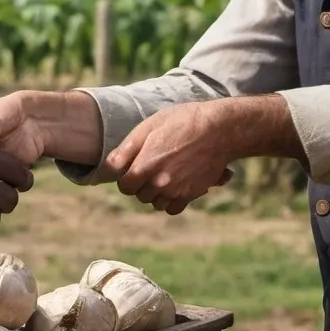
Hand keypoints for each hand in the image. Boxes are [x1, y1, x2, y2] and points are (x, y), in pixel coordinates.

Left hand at [106, 103, 233, 213]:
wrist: (219, 129)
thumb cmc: (181, 122)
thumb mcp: (149, 127)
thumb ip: (126, 150)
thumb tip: (110, 167)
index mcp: (145, 166)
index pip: (124, 186)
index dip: (126, 176)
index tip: (133, 167)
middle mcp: (160, 183)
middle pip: (139, 195)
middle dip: (140, 184)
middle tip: (150, 166)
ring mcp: (177, 191)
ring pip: (155, 203)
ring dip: (155, 193)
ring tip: (163, 173)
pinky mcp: (192, 194)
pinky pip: (172, 208)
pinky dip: (170, 200)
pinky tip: (174, 184)